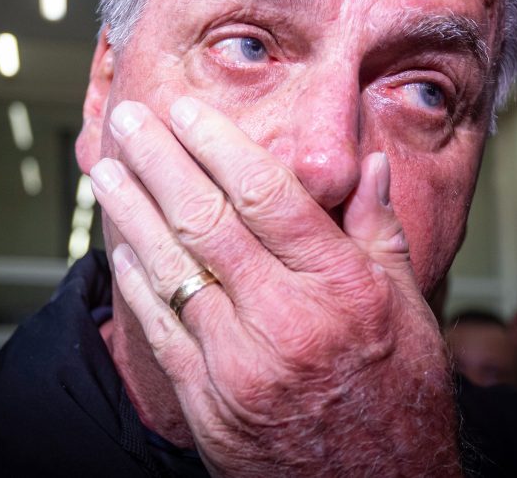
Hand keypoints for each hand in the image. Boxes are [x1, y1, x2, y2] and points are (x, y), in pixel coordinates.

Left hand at [90, 97, 459, 475]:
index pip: (267, 195)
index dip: (218, 144)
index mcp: (341, 287)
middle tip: (130, 120)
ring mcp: (241, 365)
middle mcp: (287, 321)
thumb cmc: (398, 398)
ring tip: (106, 169)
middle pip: (208, 220)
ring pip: (173, 268)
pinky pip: (162, 330)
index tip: (186, 112)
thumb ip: (380, 229)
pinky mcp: (210, 404)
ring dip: (132, 211)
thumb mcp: (410, 307)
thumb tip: (365, 163)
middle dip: (160, 161)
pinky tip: (119, 245)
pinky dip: (137, 282)